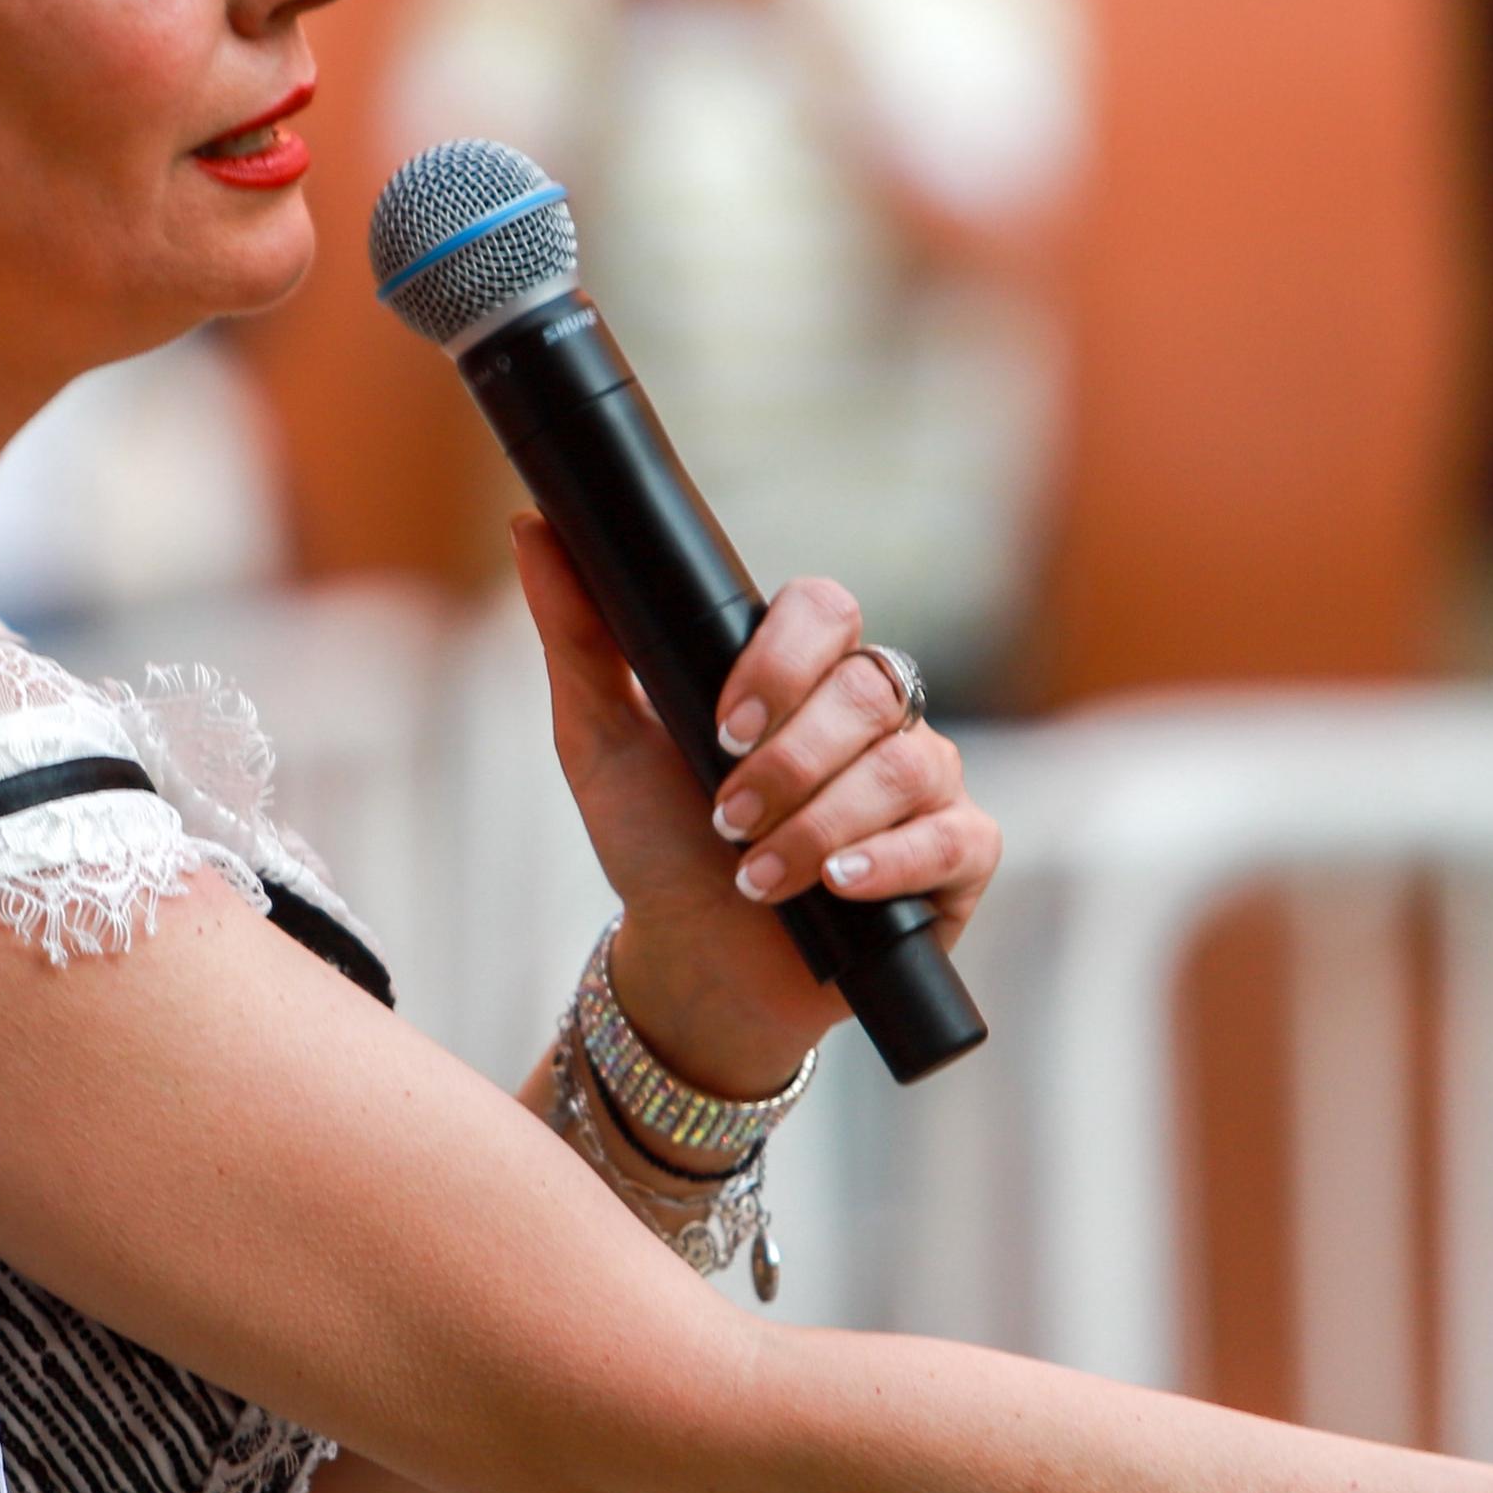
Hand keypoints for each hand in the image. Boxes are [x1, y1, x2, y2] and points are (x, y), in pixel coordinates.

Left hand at [513, 519, 997, 1097]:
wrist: (694, 964)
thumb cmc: (656, 844)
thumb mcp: (600, 743)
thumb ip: (577, 635)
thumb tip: (534, 528)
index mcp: (798, 671)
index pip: (825, 609)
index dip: (781, 662)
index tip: (722, 727)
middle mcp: (871, 713)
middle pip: (868, 687)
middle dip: (789, 763)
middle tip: (726, 819)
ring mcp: (923, 779)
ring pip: (907, 764)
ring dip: (818, 825)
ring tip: (756, 876)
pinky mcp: (959, 854)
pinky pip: (958, 836)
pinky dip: (891, 862)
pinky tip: (837, 888)